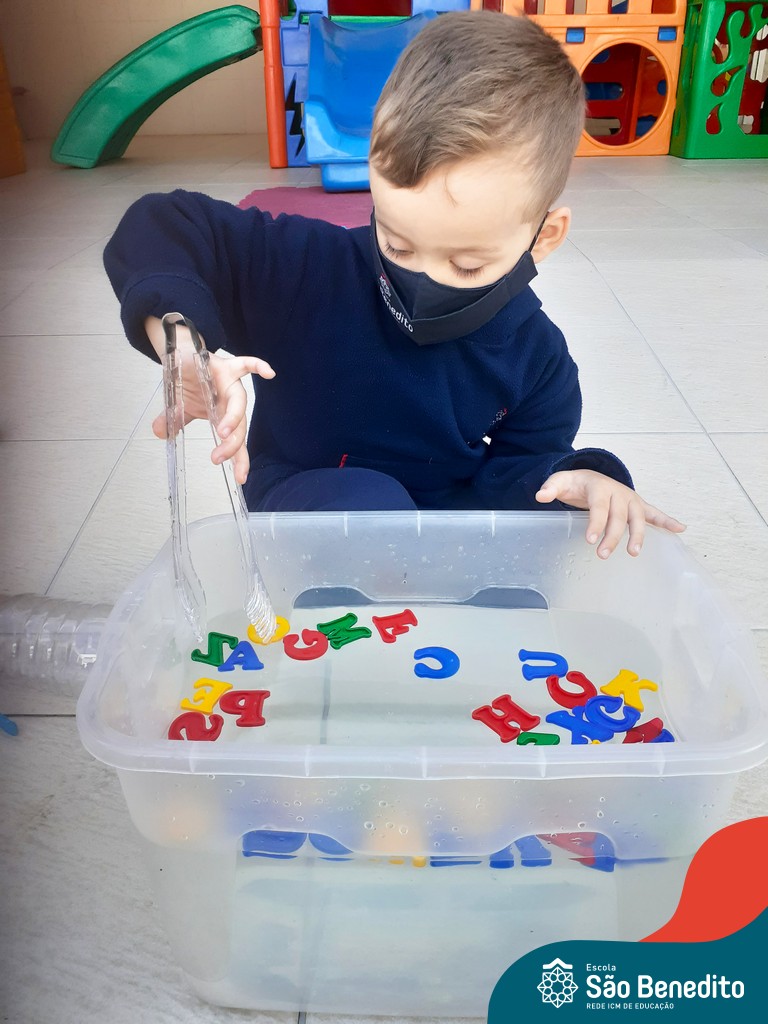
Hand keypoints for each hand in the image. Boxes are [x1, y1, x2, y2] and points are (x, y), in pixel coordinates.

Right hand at [147, 320, 274, 484]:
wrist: (184, 355)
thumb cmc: (190, 382)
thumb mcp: (178, 407)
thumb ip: (173, 422)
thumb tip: (160, 434)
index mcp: (222, 416)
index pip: (235, 442)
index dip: (239, 460)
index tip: (240, 479)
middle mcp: (230, 402)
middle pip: (240, 426)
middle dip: (232, 444)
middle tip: (219, 458)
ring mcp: (231, 384)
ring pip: (239, 403)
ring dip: (234, 418)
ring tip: (224, 433)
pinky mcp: (227, 366)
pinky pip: (246, 364)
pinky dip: (259, 367)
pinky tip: (269, 373)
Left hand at [535, 469, 685, 558]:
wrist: (590, 475)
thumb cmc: (576, 483)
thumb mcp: (560, 481)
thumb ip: (550, 488)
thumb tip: (540, 496)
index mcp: (599, 486)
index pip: (599, 506)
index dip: (595, 523)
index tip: (590, 540)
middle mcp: (618, 492)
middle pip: (619, 516)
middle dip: (613, 536)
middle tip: (603, 554)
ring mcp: (630, 499)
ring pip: (638, 518)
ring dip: (638, 535)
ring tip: (633, 553)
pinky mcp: (638, 505)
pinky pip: (655, 513)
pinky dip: (667, 520)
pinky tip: (680, 529)